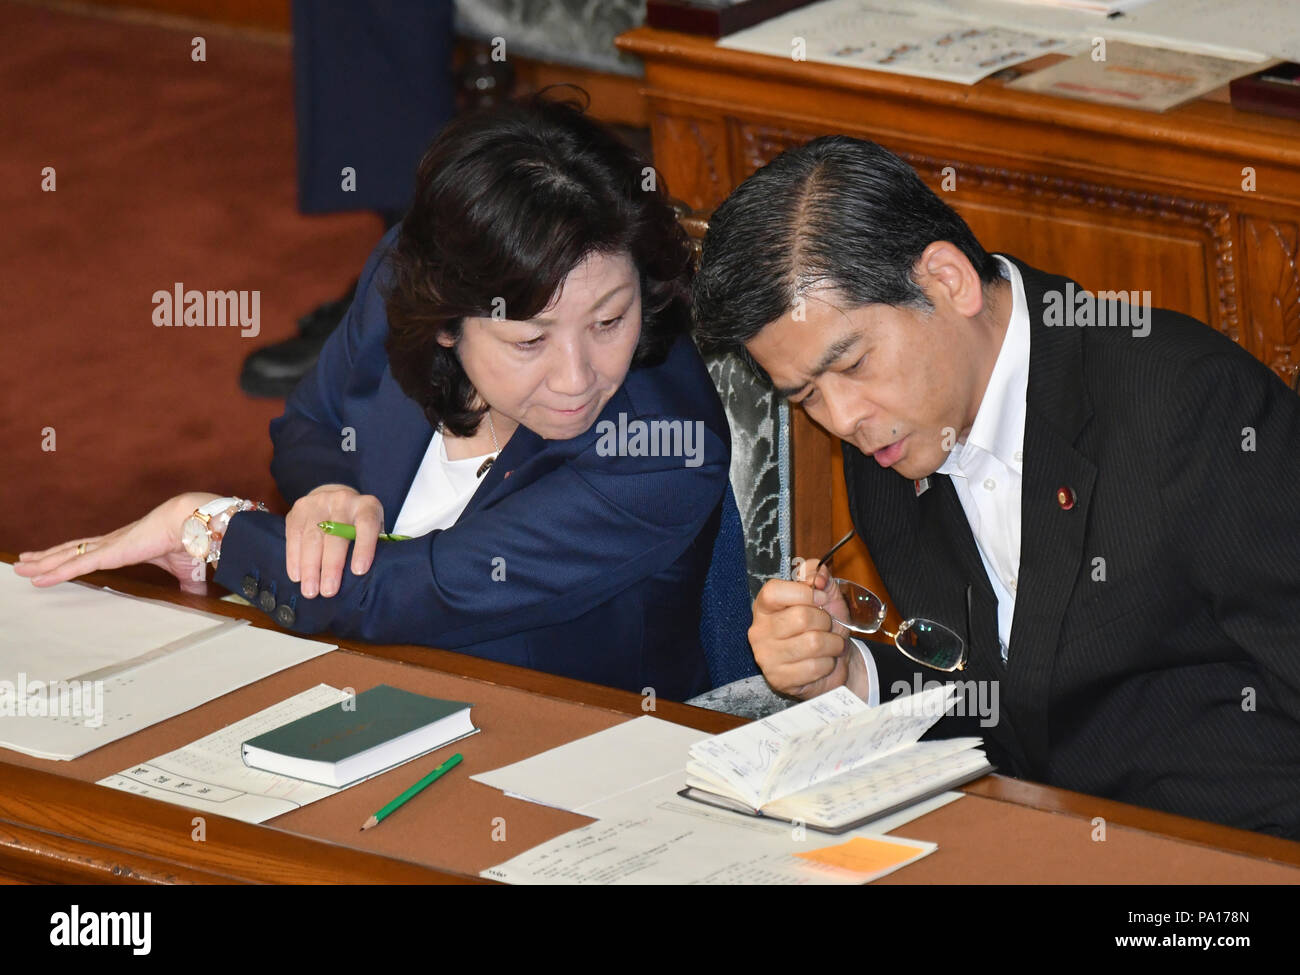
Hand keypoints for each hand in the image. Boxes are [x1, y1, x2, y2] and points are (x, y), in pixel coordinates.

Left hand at [15, 492, 221, 593]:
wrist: (193, 524)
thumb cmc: (190, 542)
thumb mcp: (186, 572)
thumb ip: (187, 587)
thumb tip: (197, 600)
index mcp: (128, 546)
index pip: (93, 551)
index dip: (73, 555)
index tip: (58, 558)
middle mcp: (112, 543)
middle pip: (72, 550)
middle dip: (47, 556)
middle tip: (26, 561)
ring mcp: (108, 547)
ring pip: (66, 556)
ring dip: (42, 563)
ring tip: (20, 567)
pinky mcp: (109, 553)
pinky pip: (76, 566)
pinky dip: (55, 573)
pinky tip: (37, 578)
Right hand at [284, 484, 384, 598]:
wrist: (333, 498)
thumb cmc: (357, 523)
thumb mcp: (373, 529)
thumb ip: (373, 546)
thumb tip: (368, 577)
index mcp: (367, 506)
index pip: (367, 525)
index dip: (364, 548)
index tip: (358, 571)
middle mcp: (342, 500)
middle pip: (335, 534)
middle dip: (331, 566)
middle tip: (329, 591)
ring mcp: (318, 503)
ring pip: (312, 537)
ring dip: (310, 567)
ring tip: (311, 590)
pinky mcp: (298, 510)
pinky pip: (294, 536)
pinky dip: (294, 559)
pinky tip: (297, 576)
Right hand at [748, 557, 865, 699]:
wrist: (835, 662)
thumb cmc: (824, 626)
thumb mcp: (824, 593)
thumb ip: (818, 574)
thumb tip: (817, 577)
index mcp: (765, 606)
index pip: (774, 591)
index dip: (804, 593)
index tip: (821, 599)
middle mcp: (759, 630)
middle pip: (801, 617)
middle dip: (826, 622)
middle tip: (827, 627)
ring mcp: (766, 657)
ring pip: (813, 643)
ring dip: (832, 644)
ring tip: (830, 646)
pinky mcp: (779, 679)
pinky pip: (815, 667)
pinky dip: (828, 664)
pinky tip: (822, 663)